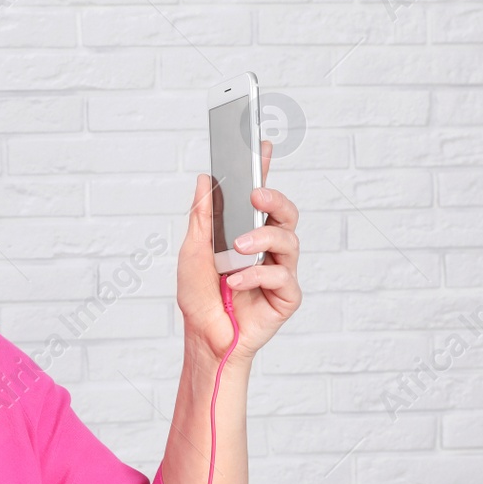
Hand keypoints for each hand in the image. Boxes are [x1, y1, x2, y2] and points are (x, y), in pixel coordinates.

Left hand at [177, 138, 301, 364]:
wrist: (204, 338)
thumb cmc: (200, 298)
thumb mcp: (193, 252)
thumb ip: (201, 217)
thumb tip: (203, 180)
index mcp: (247, 233)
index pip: (260, 197)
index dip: (263, 171)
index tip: (262, 145)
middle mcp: (268, 248)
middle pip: (286, 212)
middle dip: (274, 198)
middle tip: (255, 196)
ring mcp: (281, 270)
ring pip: (289, 239)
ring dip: (261, 239)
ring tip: (237, 250)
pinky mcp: (288, 295)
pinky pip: (282, 274)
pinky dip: (256, 276)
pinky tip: (235, 284)